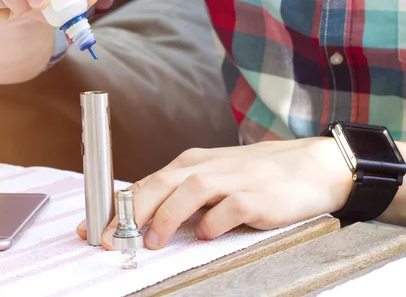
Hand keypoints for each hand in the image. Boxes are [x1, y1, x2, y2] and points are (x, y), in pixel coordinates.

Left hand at [76, 137, 352, 249]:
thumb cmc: (256, 175)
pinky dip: (215, 221)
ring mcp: (233, 179)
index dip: (116, 206)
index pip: (145, 183)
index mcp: (191, 163)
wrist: (312, 164)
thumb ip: (181, 196)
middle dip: (129, 212)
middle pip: (159, 183)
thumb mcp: (212, 178)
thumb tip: (145, 221)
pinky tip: (207, 234)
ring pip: (189, 191)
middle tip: (110, 239)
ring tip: (151, 242)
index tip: (93, 228)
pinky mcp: (258, 196)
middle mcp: (207, 167)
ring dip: (166, 217)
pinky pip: (231, 207)